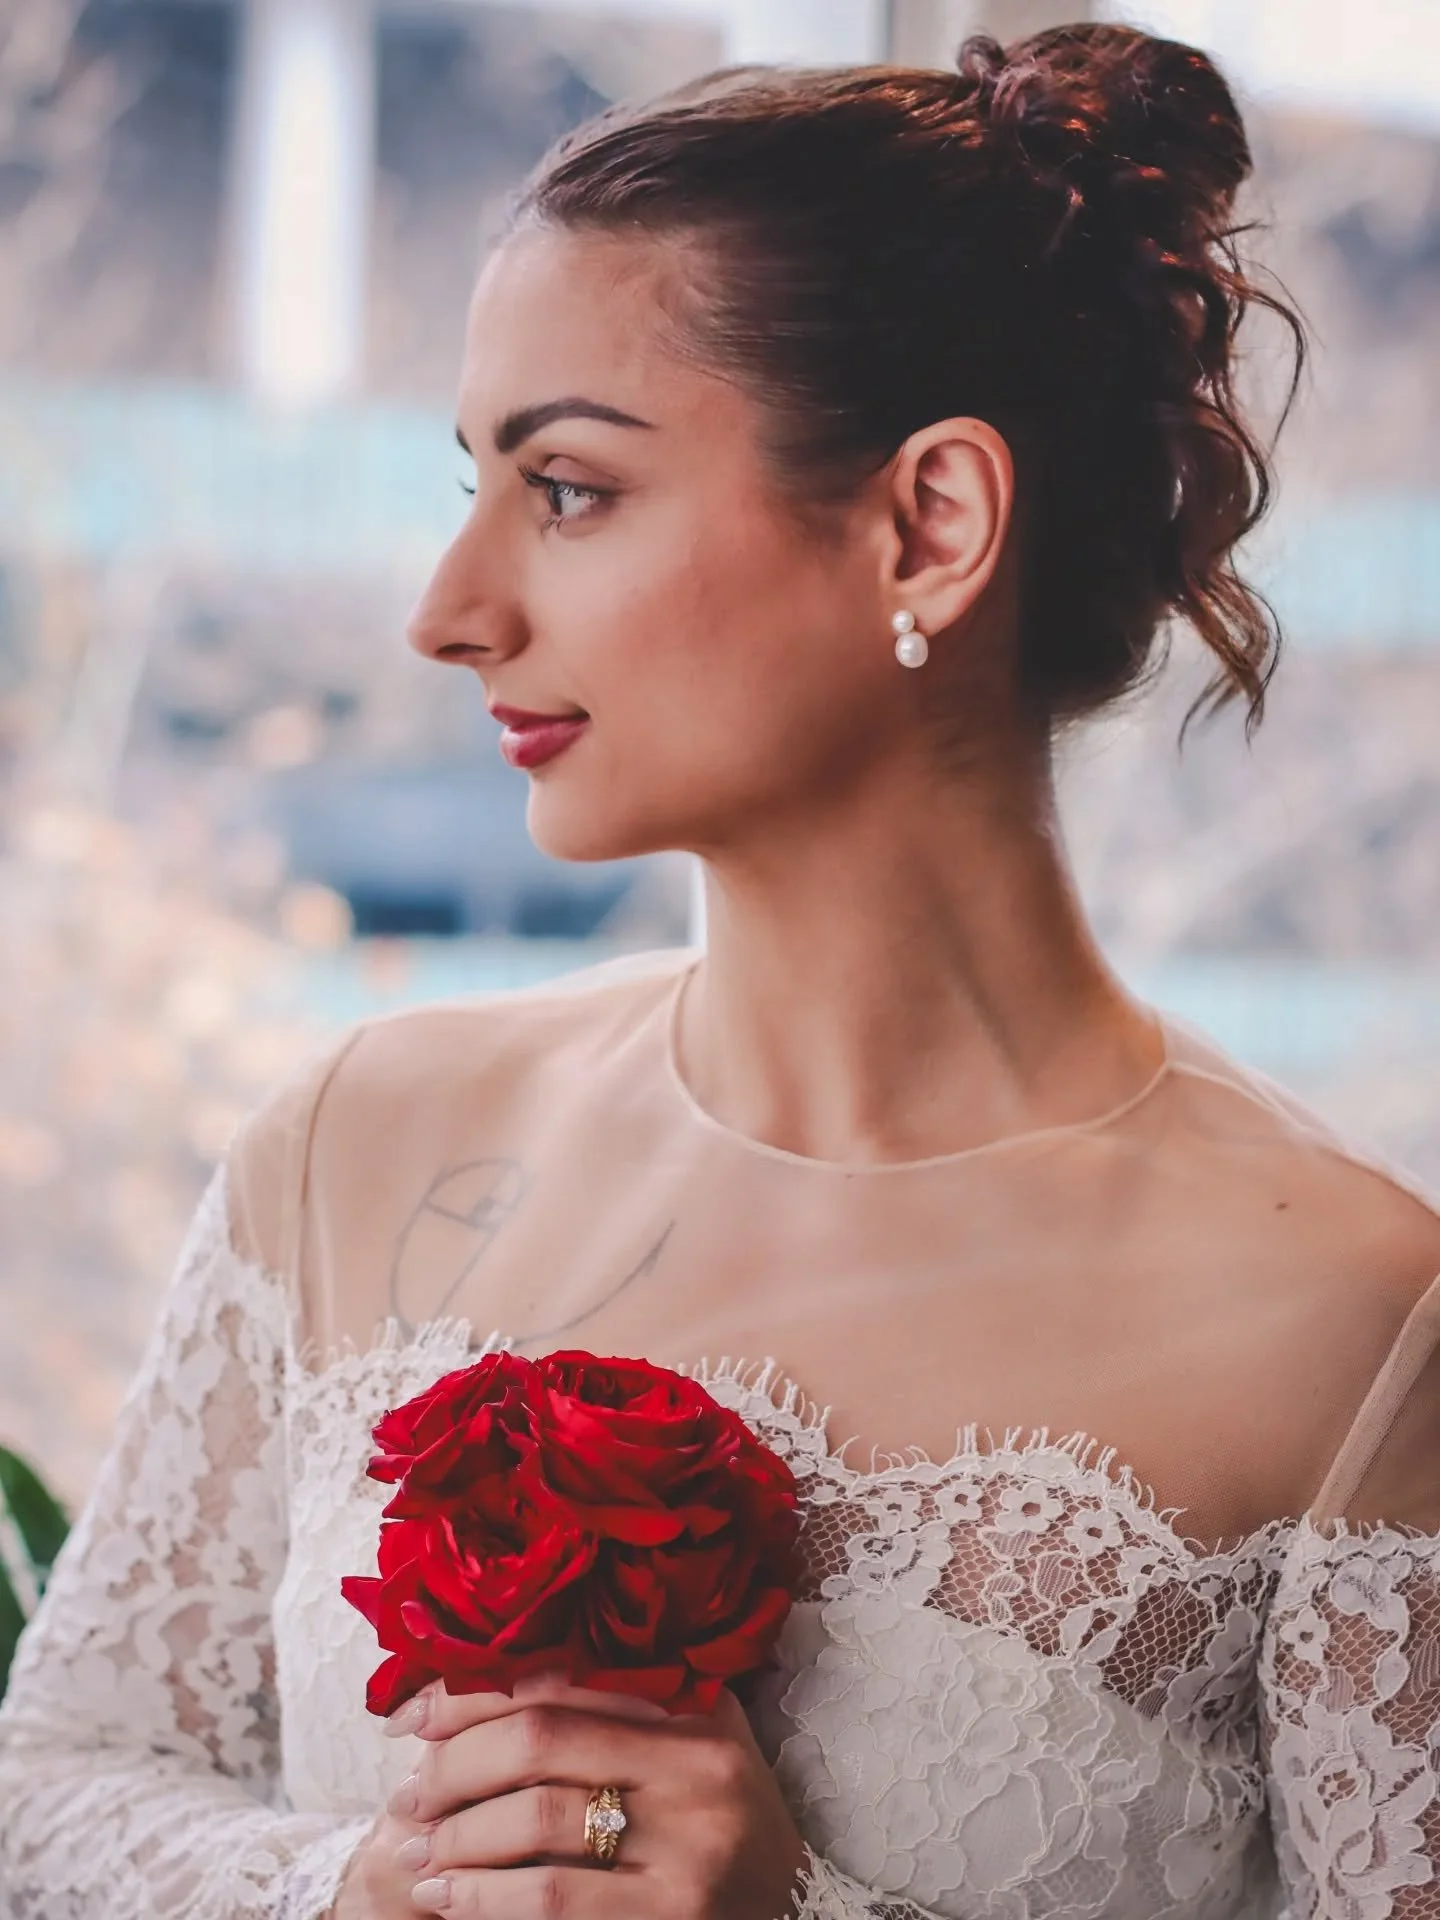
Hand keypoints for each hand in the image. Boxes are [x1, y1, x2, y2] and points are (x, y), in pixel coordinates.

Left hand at [370, 1668, 811, 1919]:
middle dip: (452, 1765)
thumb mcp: (685, 1746)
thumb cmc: (712, 1824)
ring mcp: (692, 1844)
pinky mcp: (674, 1916)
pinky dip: (481, 1897)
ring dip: (455, 1836)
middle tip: (407, 1791)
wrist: (792, 1915)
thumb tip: (466, 1685)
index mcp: (695, 1703)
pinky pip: (550, 1898)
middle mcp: (700, 1763)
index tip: (410, 1716)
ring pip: (536, 1819)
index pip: (560, 1675)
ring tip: (416, 1850)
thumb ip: (613, 1703)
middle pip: (538, 1740)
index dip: (471, 1692)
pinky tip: (445, 1899)